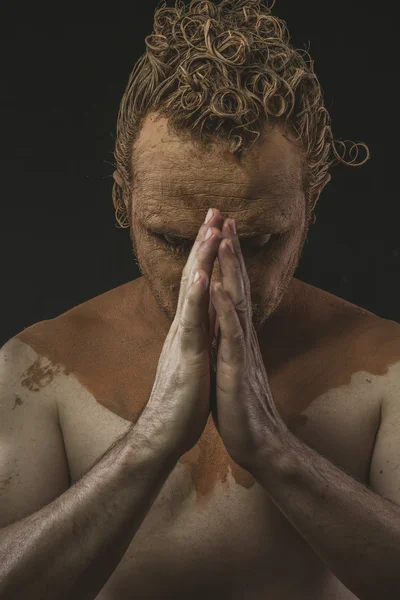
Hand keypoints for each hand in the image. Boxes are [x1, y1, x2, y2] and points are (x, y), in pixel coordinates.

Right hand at [139, 209, 223, 459]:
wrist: (166, 432)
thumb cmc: (184, 398)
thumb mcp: (196, 358)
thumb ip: (200, 335)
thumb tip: (208, 317)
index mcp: (191, 327)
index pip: (199, 283)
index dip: (208, 254)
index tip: (218, 226)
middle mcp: (184, 326)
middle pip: (194, 277)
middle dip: (205, 243)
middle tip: (214, 209)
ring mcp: (183, 339)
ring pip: (192, 292)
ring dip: (201, 258)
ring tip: (209, 228)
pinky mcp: (186, 357)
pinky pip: (192, 323)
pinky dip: (196, 297)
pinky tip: (202, 275)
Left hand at [209, 217, 288, 472]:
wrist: (257, 442)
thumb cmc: (240, 404)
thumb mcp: (230, 365)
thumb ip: (228, 341)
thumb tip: (222, 322)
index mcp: (236, 336)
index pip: (233, 290)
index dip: (227, 261)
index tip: (221, 230)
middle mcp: (241, 337)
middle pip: (238, 287)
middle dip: (231, 252)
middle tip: (226, 218)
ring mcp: (241, 352)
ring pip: (237, 305)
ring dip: (231, 272)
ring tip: (224, 240)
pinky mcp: (236, 372)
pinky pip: (230, 338)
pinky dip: (225, 312)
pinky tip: (219, 290)